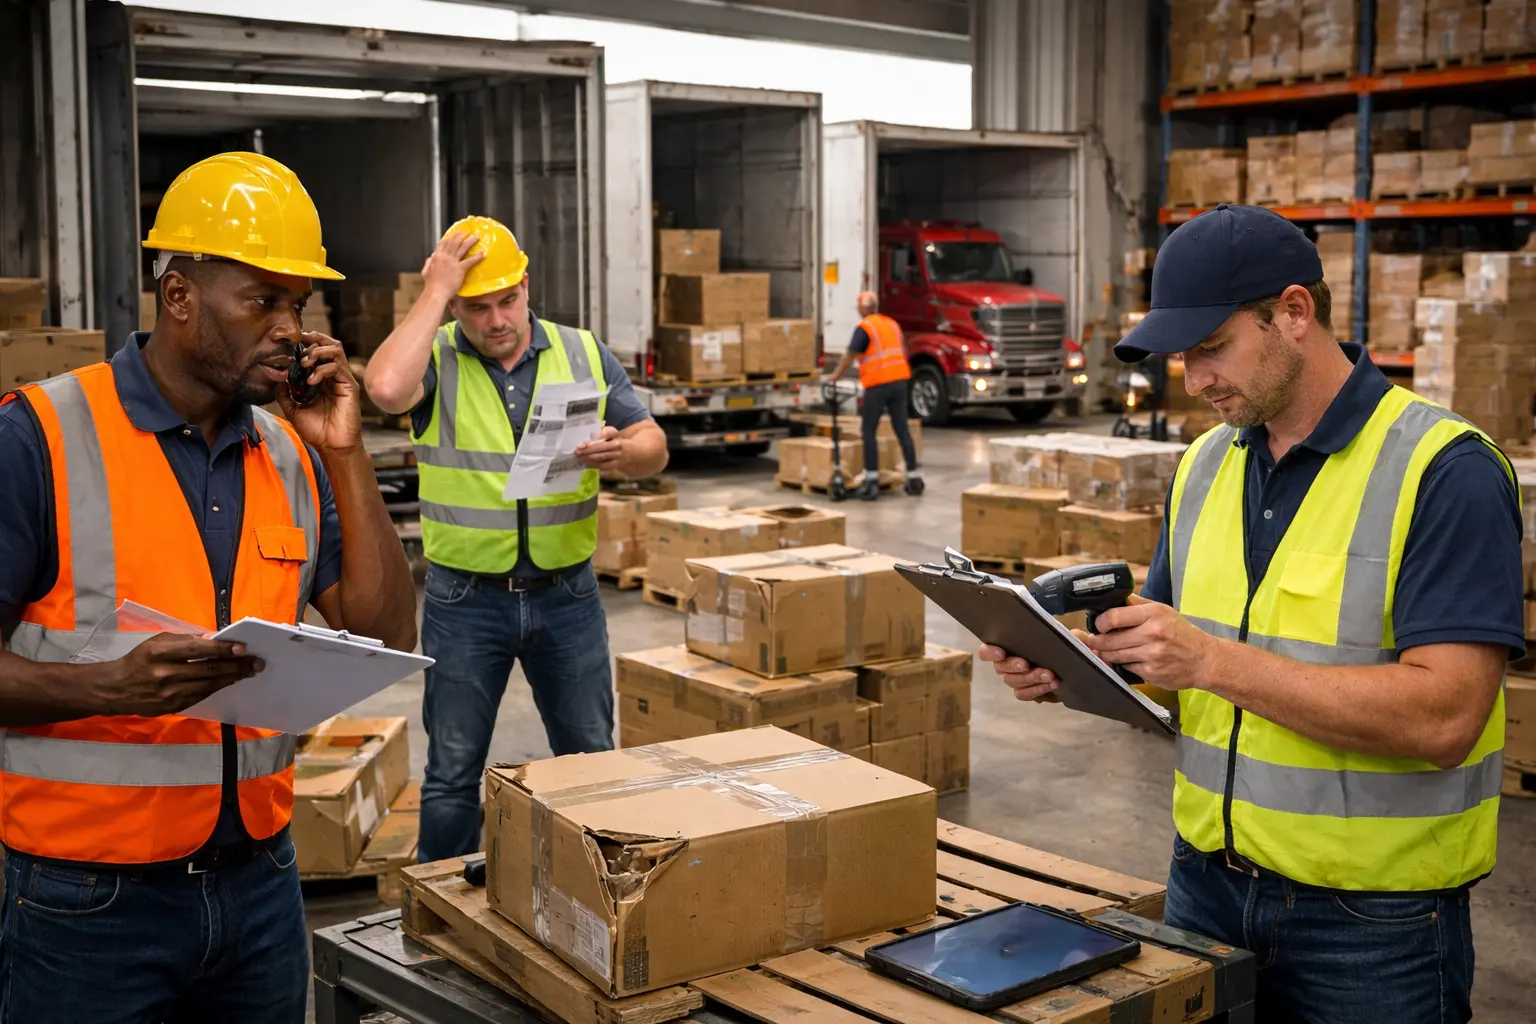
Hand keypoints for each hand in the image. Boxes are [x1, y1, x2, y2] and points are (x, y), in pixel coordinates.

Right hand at [96, 634, 262, 717]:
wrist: (116, 689)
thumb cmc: (140, 660)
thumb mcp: (157, 642)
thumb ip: (185, 641)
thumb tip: (214, 640)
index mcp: (159, 652)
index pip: (196, 650)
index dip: (221, 649)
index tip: (242, 648)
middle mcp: (164, 673)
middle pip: (207, 670)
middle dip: (235, 666)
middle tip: (257, 662)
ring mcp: (169, 693)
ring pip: (208, 684)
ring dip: (232, 677)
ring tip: (250, 671)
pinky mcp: (173, 706)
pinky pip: (202, 695)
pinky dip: (218, 686)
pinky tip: (231, 680)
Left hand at [279, 334, 361, 452]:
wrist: (331, 446)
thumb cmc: (316, 430)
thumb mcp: (293, 409)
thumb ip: (285, 394)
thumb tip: (277, 379)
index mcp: (323, 379)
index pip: (318, 351)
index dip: (307, 343)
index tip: (293, 345)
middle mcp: (334, 376)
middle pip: (329, 344)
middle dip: (313, 341)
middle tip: (299, 350)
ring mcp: (343, 380)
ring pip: (335, 350)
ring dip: (317, 352)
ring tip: (305, 362)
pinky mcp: (350, 386)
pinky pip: (338, 367)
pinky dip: (323, 369)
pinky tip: (312, 381)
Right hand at [421, 231, 485, 301]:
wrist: (436, 292)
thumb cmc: (431, 284)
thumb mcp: (426, 271)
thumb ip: (429, 262)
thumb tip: (431, 257)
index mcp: (436, 257)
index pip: (442, 244)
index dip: (448, 238)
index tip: (453, 234)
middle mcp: (445, 257)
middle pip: (453, 242)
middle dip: (460, 235)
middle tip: (466, 231)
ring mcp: (452, 262)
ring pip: (462, 248)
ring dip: (470, 241)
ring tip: (476, 237)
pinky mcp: (459, 269)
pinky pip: (470, 261)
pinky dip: (477, 257)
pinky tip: (483, 254)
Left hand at [575, 425, 624, 470]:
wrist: (630, 452)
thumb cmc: (615, 441)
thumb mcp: (611, 433)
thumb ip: (601, 432)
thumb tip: (587, 436)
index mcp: (615, 434)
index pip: (607, 433)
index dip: (596, 436)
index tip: (586, 440)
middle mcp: (617, 445)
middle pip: (601, 447)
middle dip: (588, 449)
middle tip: (577, 450)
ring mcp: (617, 456)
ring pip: (601, 457)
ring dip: (588, 457)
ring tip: (579, 457)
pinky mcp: (615, 465)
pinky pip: (602, 465)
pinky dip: (593, 464)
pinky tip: (585, 463)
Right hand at [980, 642, 1071, 702]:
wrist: (1074, 664)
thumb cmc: (1064, 645)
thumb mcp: (1066, 635)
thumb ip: (1063, 633)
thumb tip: (1067, 636)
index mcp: (1007, 644)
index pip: (986, 650)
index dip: (989, 652)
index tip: (1001, 652)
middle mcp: (1006, 663)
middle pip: (1000, 668)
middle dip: (1013, 665)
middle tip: (1027, 664)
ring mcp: (1015, 679)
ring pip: (1013, 682)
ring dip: (1030, 678)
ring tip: (1049, 675)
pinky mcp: (1026, 691)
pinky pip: (1024, 694)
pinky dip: (1037, 690)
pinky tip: (1052, 685)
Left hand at [1083, 595, 1215, 689]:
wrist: (1205, 659)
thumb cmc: (1182, 633)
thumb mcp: (1163, 611)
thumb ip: (1137, 604)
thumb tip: (1114, 598)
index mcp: (1154, 614)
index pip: (1114, 617)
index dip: (1100, 622)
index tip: (1098, 624)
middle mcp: (1153, 633)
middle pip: (1110, 639)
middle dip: (1097, 640)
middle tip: (1095, 639)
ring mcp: (1152, 655)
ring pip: (1114, 655)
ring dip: (1106, 653)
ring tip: (1105, 649)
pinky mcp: (1151, 672)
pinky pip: (1126, 667)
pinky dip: (1123, 664)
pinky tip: (1127, 659)